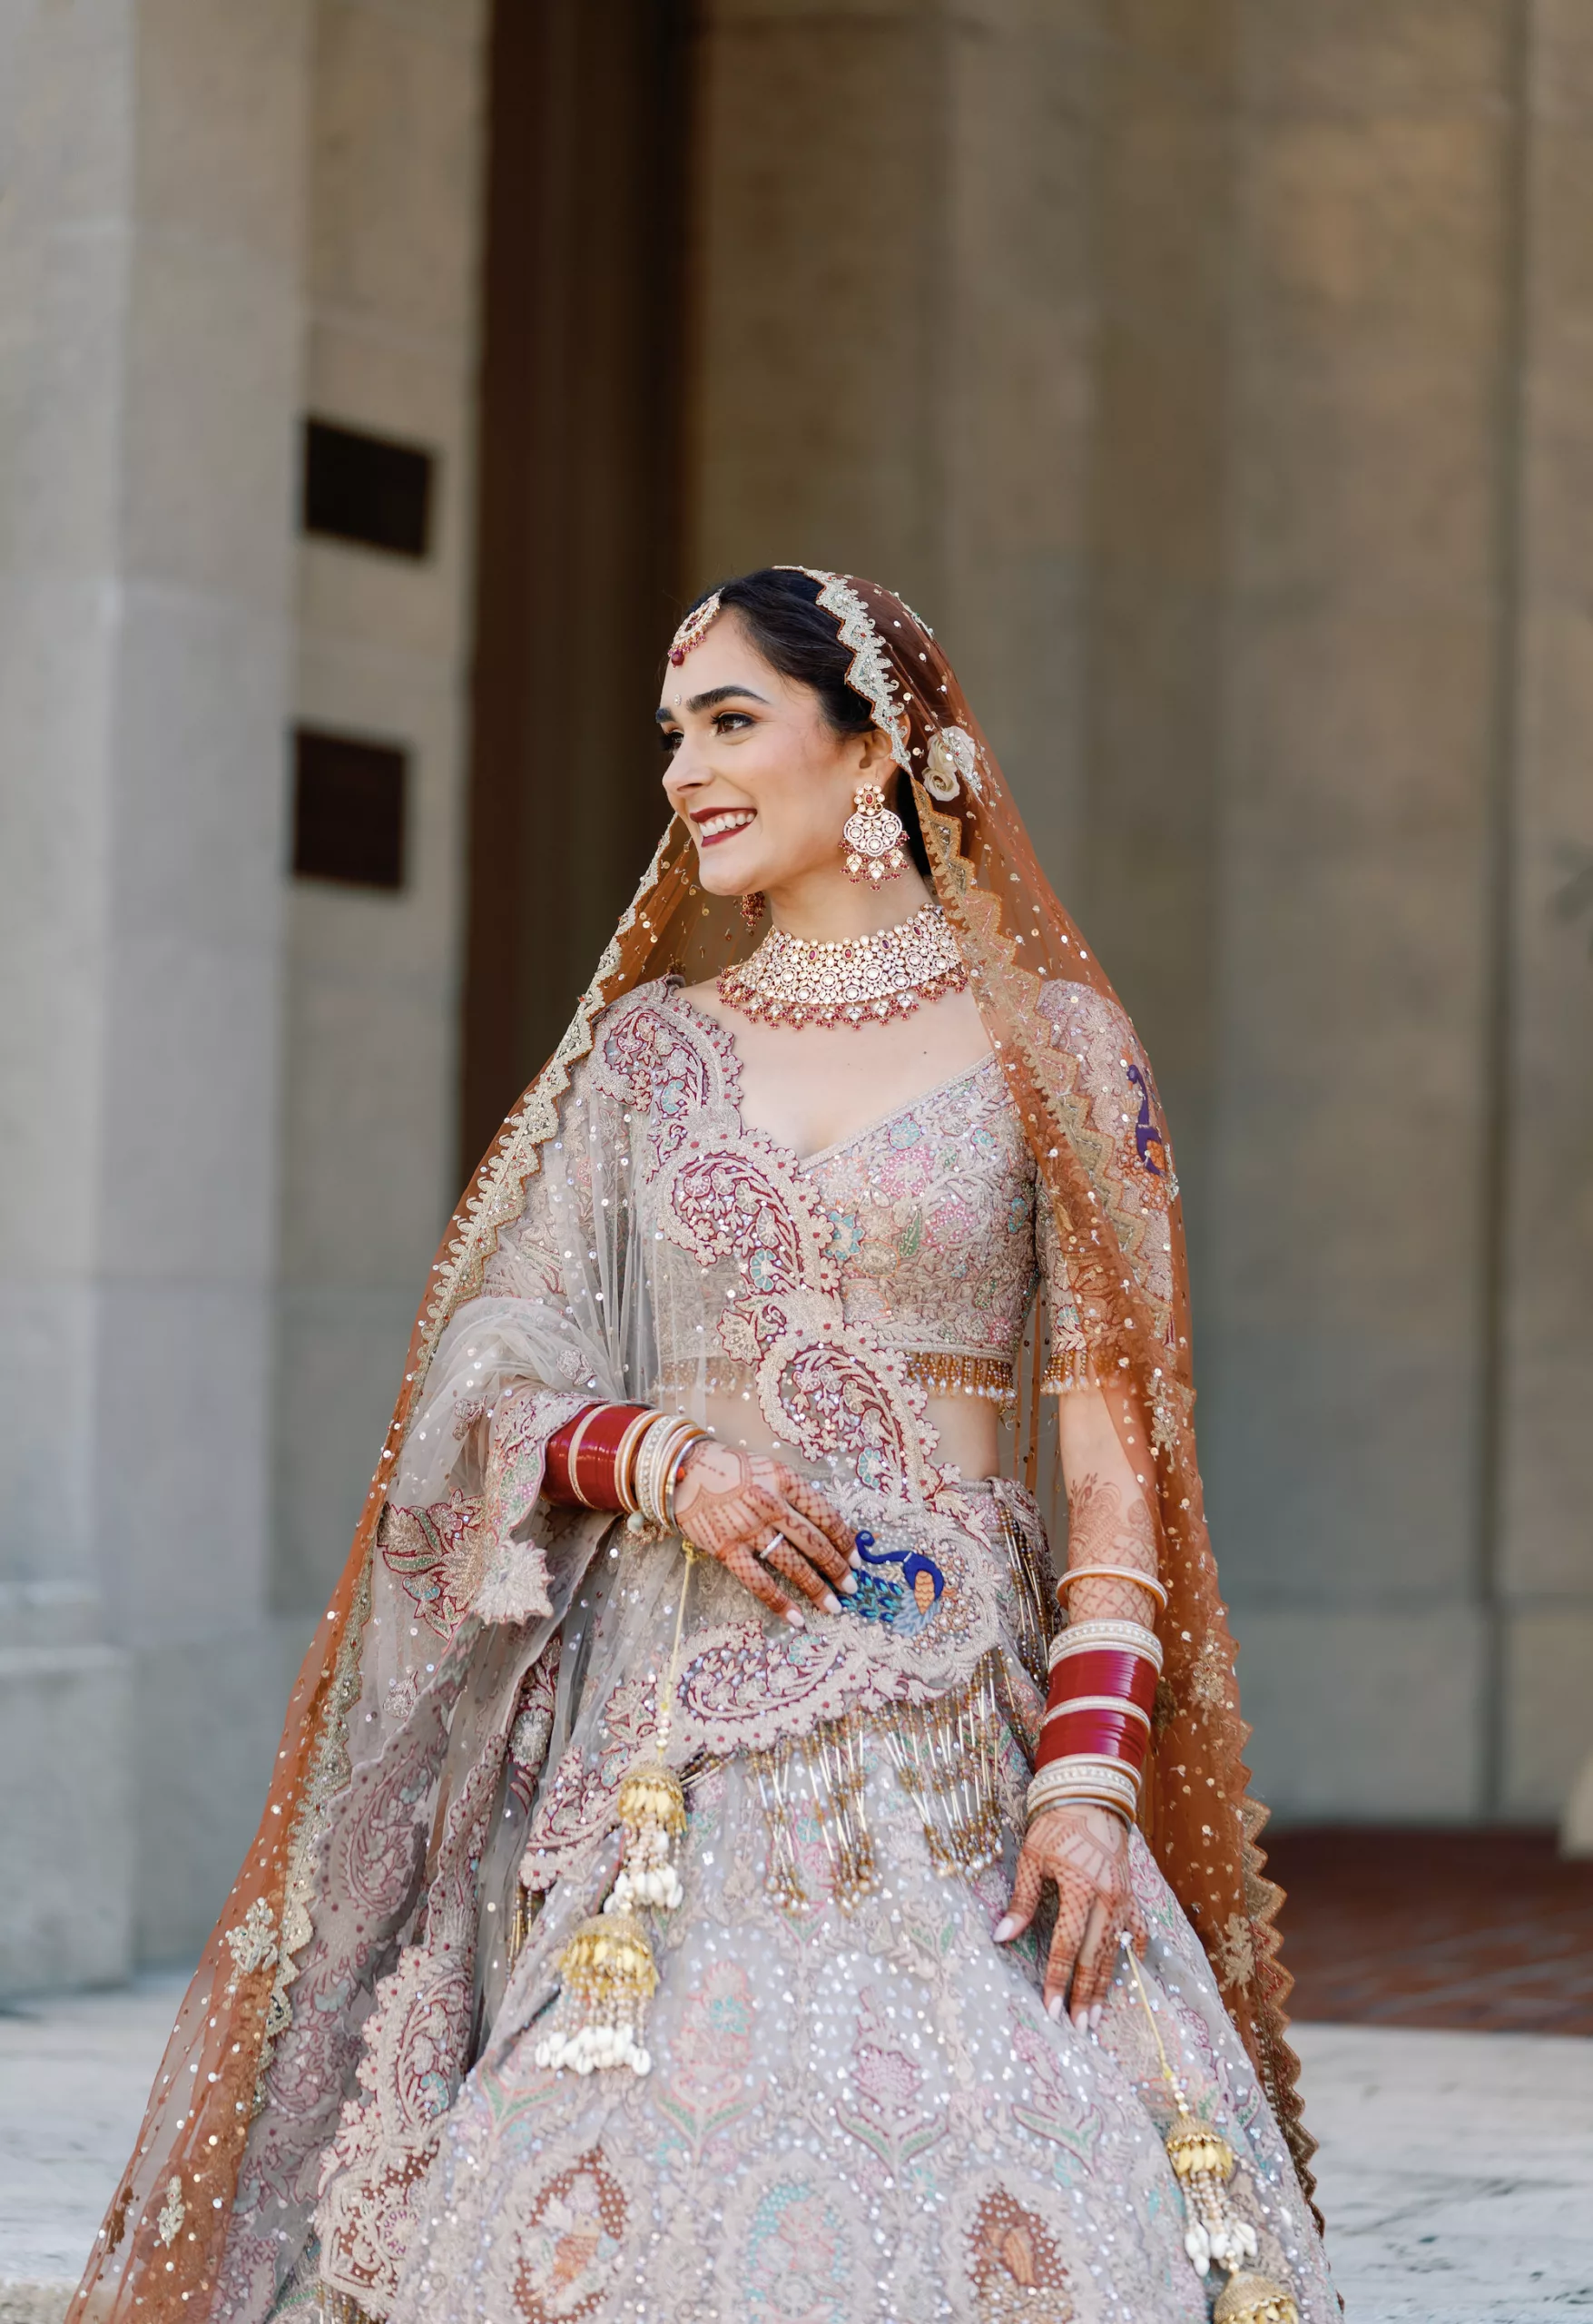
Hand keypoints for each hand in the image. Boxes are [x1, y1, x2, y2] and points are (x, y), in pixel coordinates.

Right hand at [672, 1442, 859, 1627]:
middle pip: (813, 1542)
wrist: (682, 1469)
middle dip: (837, 1568)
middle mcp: (770, 1503)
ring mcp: (747, 1527)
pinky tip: (796, 1618)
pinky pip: (757, 1581)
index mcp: (784, 1479)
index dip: (845, 1540)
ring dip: (815, 1588)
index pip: (825, 1514)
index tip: (857, 1559)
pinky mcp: (726, 1548)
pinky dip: (779, 1602)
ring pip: (791, 1564)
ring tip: (832, 1606)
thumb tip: (823, 1528)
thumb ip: (792, 1494)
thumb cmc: (730, 1468)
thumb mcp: (768, 1469)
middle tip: (852, 1587)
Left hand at [993, 1802, 1146, 2027]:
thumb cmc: (1057, 1825)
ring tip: (1097, 2016)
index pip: (1066, 1947)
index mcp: (1081, 1891)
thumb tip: (1001, 1936)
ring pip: (1115, 1951)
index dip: (1058, 1981)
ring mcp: (1124, 1900)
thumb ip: (1021, 1900)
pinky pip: (1136, 1931)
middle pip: (1095, 1958)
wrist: (1093, 1797)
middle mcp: (1108, 1900)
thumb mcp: (1032, 1857)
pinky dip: (1133, 1953)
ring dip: (1106, 1985)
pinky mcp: (1132, 1895)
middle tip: (1079, 2028)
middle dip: (1085, 1996)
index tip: (1051, 2011)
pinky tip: (1130, 1973)